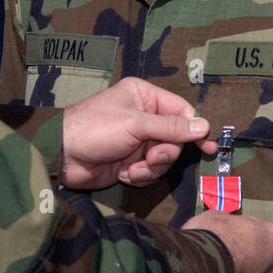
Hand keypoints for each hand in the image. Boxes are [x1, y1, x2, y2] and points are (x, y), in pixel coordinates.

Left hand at [60, 76, 217, 189]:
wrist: (63, 156)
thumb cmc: (96, 129)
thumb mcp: (136, 124)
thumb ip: (171, 127)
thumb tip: (205, 126)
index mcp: (144, 96)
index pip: (181, 111)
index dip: (195, 129)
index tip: (209, 147)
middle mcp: (143, 116)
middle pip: (175, 139)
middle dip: (165, 153)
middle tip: (152, 157)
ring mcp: (137, 140)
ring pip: (164, 158)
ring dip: (151, 167)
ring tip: (134, 167)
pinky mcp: (130, 161)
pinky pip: (149, 171)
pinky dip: (140, 175)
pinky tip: (125, 173)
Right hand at [183, 213, 272, 272]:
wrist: (200, 266)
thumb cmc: (215, 233)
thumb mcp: (221, 216)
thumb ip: (231, 224)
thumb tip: (228, 228)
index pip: (264, 230)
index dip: (247, 228)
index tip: (234, 228)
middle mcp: (272, 267)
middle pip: (261, 256)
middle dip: (247, 252)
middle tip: (227, 245)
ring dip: (237, 269)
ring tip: (216, 261)